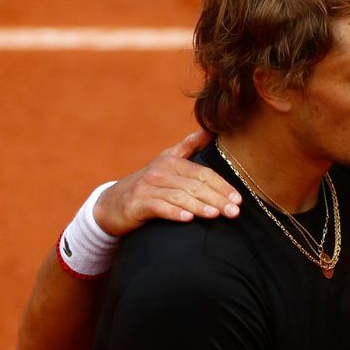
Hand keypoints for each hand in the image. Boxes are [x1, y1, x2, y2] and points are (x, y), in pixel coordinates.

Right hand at [93, 130, 241, 235]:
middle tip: (234, 212)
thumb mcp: (166, 161)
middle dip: (217, 198)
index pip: (203, 173)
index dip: (222, 186)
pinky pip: (158, 207)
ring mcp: (147, 187)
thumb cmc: (147, 184)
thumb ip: (188, 147)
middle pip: (195, 185)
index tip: (238, 199)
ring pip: (179, 196)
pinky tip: (188, 219)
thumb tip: (209, 130)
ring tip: (216, 215)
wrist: (111, 204)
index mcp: (171, 161)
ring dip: (199, 206)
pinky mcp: (136, 204)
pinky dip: (174, 213)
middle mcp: (160, 172)